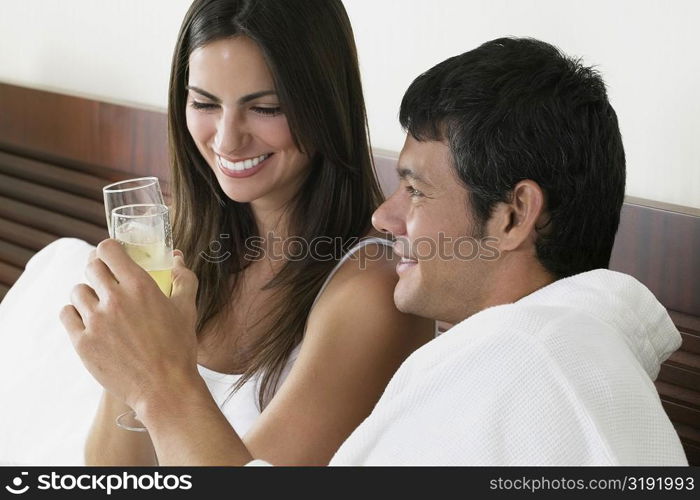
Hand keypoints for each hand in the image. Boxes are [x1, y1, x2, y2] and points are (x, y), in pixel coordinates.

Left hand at [60, 239, 199, 411]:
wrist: (163, 388)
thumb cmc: (178, 348)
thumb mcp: (186, 309)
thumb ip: (183, 278)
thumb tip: (177, 258)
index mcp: (140, 286)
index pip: (108, 249)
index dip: (109, 249)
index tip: (113, 255)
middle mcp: (114, 300)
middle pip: (91, 267)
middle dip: (100, 270)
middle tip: (107, 280)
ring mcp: (95, 321)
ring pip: (77, 291)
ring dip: (88, 293)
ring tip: (99, 305)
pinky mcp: (83, 342)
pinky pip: (67, 315)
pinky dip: (75, 314)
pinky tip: (88, 320)